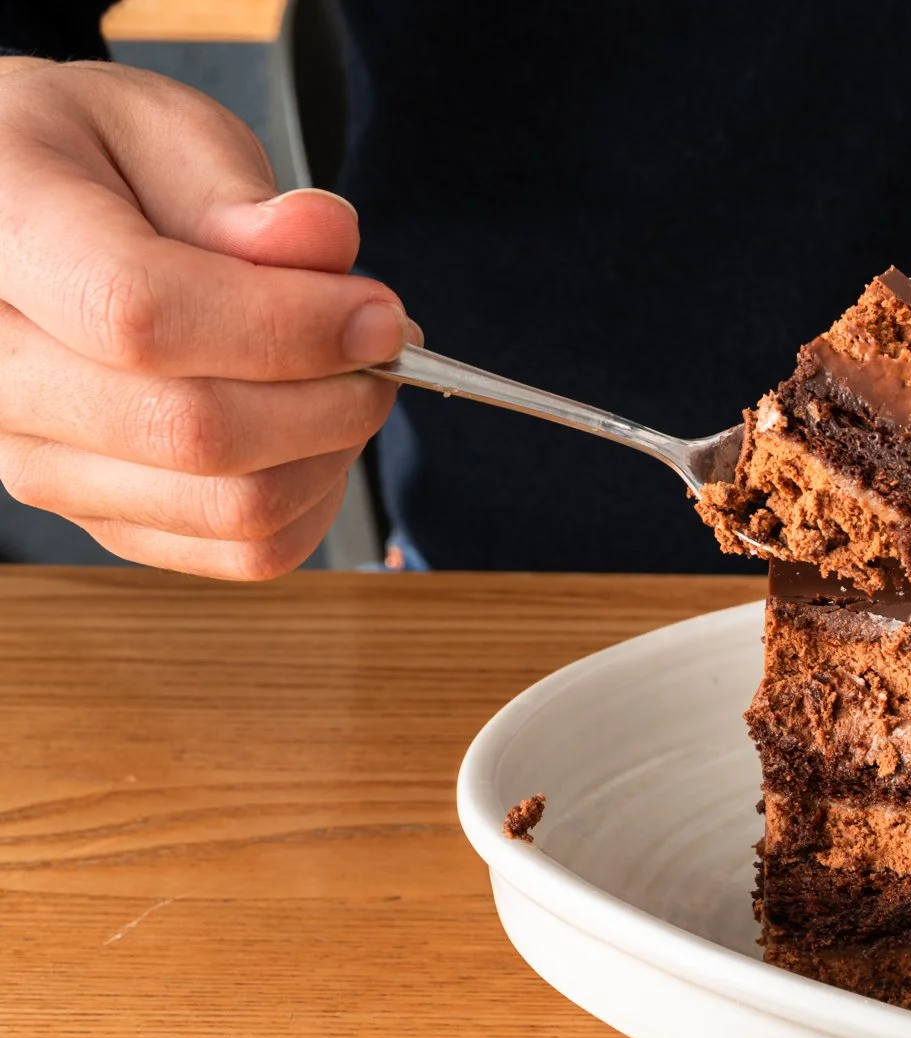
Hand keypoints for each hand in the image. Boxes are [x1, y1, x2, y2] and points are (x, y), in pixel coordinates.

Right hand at [0, 57, 408, 577]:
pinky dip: (314, 500)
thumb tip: (325, 244)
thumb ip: (235, 193)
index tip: (375, 313)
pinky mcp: (103, 522)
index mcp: (0, 236)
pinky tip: (320, 431)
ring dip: (332, 451)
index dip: (282, 326)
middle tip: (387, 341)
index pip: (140, 316)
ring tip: (353, 377)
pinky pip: (241, 551)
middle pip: (195, 433)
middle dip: (330, 395)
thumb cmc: (86, 164)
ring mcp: (41, 463)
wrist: (24, 226)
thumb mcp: (156, 128)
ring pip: (232, 509)